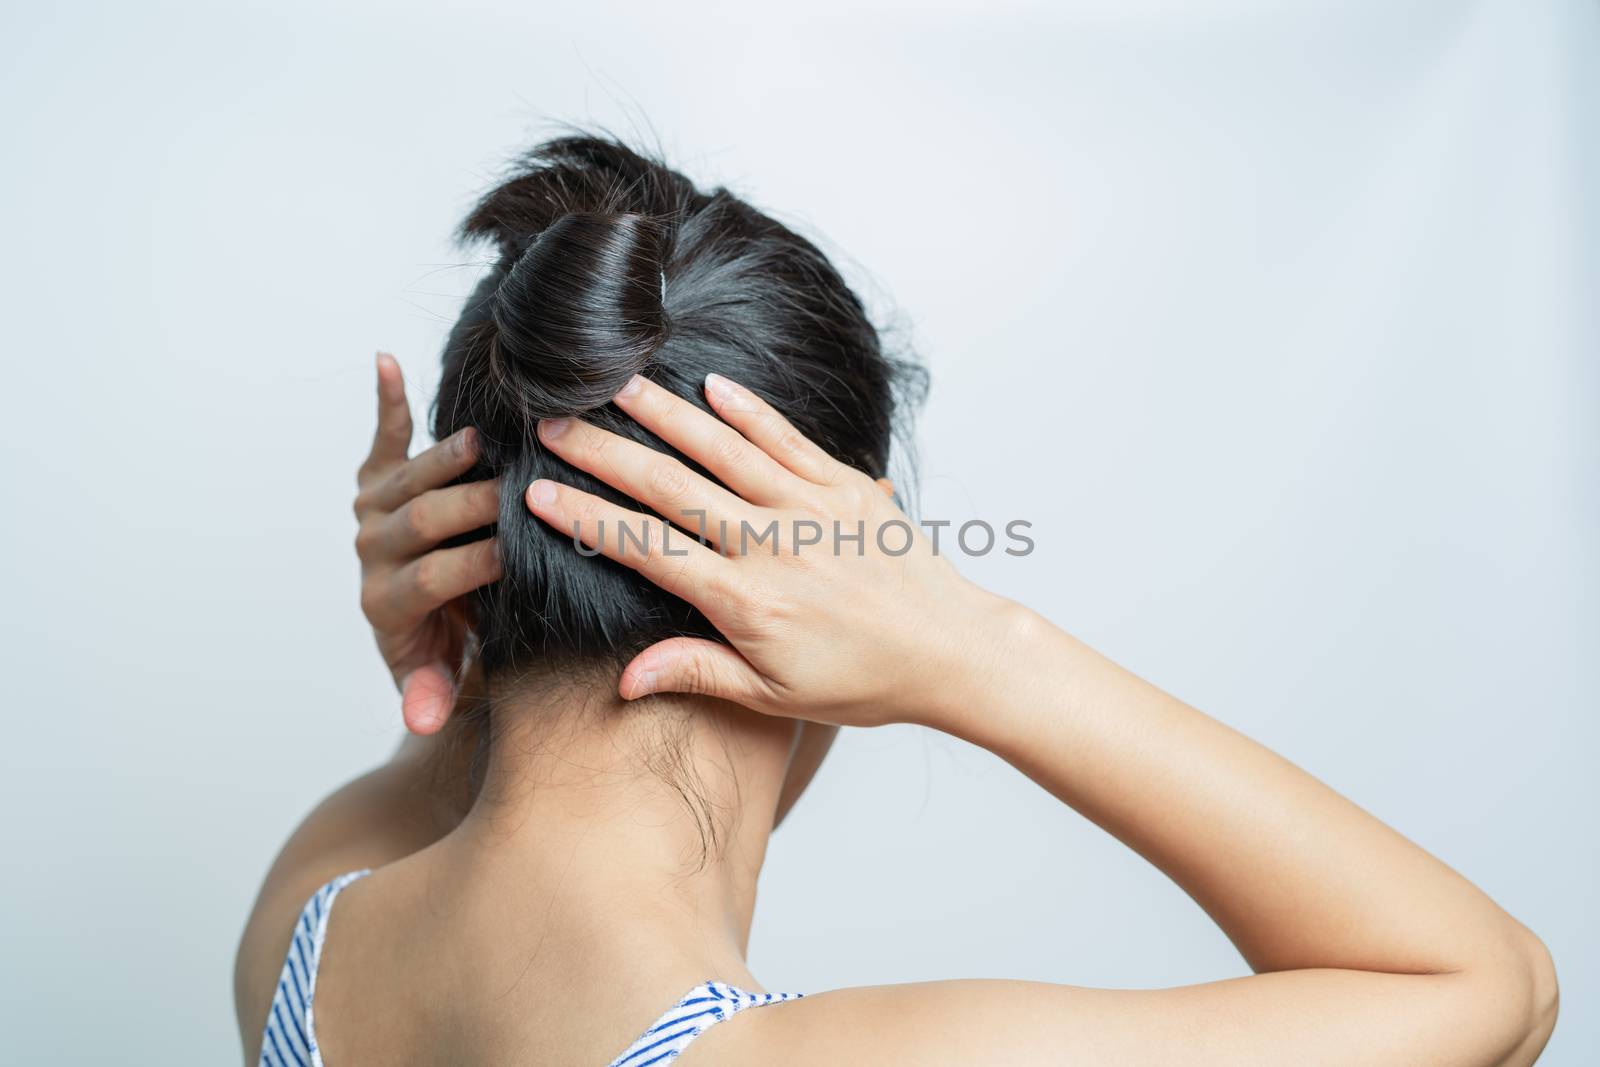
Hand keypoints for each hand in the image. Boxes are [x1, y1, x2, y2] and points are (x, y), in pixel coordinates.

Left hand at [354, 353, 502, 733]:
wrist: (415, 624)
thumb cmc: (445, 651)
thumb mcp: (440, 679)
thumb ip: (429, 693)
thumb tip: (420, 721)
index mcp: (388, 602)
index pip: (434, 578)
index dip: (474, 565)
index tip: (519, 551)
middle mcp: (374, 550)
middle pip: (422, 521)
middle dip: (470, 506)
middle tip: (517, 489)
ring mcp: (372, 510)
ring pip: (407, 478)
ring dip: (441, 456)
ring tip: (481, 438)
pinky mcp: (375, 478)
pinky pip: (381, 439)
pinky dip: (385, 401)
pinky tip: (387, 362)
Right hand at [522, 372, 1015, 727]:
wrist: (951, 650)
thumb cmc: (864, 680)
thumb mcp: (774, 696)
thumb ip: (697, 674)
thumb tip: (625, 678)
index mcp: (745, 599)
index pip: (646, 548)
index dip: (586, 518)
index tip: (536, 493)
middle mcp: (772, 543)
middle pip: (671, 486)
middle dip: (605, 453)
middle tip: (554, 426)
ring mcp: (811, 507)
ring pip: (724, 449)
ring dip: (665, 415)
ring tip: (616, 385)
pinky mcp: (846, 486)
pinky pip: (788, 439)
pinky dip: (749, 411)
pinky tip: (711, 386)